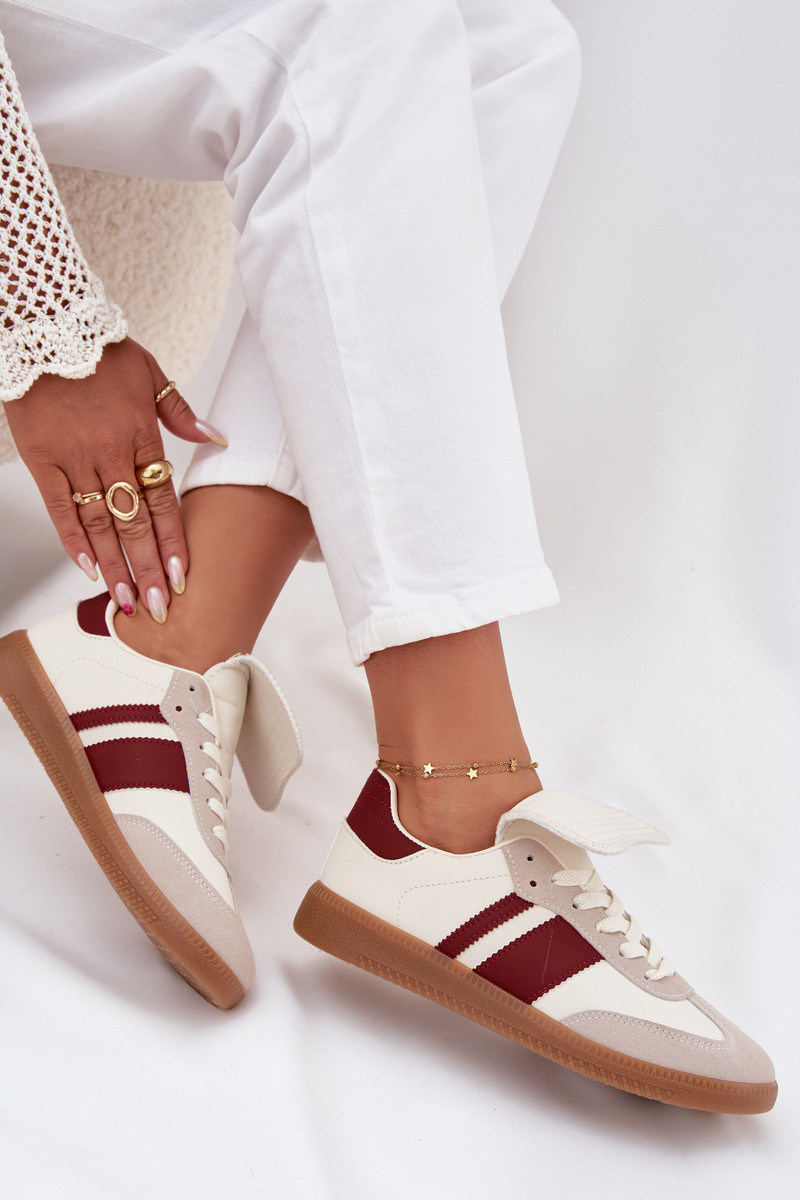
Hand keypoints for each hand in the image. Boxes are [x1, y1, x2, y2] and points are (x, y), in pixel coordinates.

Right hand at [3, 337, 226, 620]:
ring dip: (114, 567)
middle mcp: (110, 453)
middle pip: (133, 523)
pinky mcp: (42, 460)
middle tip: (159, 608)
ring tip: (127, 603)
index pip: (163, 501)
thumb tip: (218, 437)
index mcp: (142, 435)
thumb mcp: (151, 373)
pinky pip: (60, 508)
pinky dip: (73, 540)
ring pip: (98, 524)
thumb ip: (181, 412)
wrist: (45, 326)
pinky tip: (88, 570)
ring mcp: (74, 459)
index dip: (172, 542)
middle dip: (148, 569)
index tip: (182, 578)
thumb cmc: (101, 351)